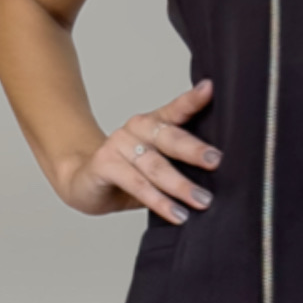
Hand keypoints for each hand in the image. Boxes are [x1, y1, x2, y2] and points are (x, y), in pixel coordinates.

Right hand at [60, 78, 221, 221]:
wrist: (83, 182)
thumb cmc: (127, 173)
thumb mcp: (157, 166)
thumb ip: (181, 164)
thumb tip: (219, 175)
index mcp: (153, 124)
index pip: (176, 109)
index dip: (193, 100)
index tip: (210, 90)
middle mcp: (136, 129)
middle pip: (169, 137)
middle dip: (195, 150)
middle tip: (216, 160)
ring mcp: (119, 144)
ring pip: (155, 165)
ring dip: (180, 185)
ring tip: (201, 200)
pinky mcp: (105, 164)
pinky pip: (137, 184)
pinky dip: (158, 201)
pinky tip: (175, 213)